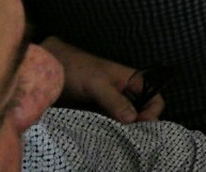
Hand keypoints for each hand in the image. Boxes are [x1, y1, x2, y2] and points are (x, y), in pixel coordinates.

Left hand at [40, 37, 164, 123]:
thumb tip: (133, 120)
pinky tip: (105, 135)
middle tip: (128, 135)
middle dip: (138, 124)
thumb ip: (115, 100)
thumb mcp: (98, 84)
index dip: (153, 112)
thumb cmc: (78, 69)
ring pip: (126, 120)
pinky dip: (111, 130)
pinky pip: (111, 124)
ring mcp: (112, 103)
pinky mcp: (98, 112)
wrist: (51, 69)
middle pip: (142, 112)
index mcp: (133, 80)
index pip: (154, 98)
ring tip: (116, 136)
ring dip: (123, 129)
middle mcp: (125, 93)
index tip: (141, 125)